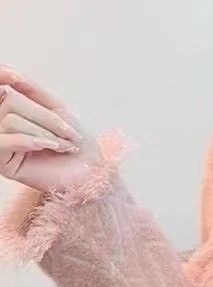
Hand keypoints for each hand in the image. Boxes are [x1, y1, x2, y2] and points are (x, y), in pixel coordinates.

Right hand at [0, 65, 101, 192]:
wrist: (90, 175)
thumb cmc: (76, 144)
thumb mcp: (57, 110)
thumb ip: (33, 90)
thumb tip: (11, 73)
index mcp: (12, 110)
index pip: (3, 88)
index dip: (2, 75)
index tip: (15, 76)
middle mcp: (1, 124)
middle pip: (10, 101)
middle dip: (45, 117)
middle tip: (69, 134)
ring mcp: (1, 143)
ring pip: (10, 120)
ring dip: (44, 132)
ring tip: (63, 146)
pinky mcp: (3, 163)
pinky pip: (5, 141)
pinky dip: (30, 141)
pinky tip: (48, 147)